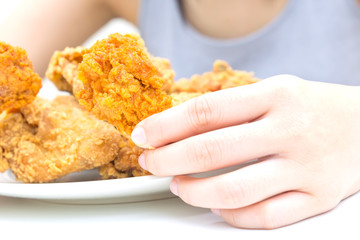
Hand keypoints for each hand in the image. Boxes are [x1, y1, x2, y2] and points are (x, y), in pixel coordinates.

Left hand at [131, 75, 359, 228]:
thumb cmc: (311, 107)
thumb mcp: (274, 92)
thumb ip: (232, 109)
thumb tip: (178, 127)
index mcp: (275, 96)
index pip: (206, 110)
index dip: (166, 125)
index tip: (143, 134)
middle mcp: (288, 131)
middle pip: (211, 150)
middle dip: (167, 159)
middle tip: (149, 163)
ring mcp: (304, 168)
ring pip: (233, 190)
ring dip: (193, 191)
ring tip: (177, 185)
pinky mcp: (315, 198)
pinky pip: (262, 217)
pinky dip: (230, 215)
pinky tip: (215, 205)